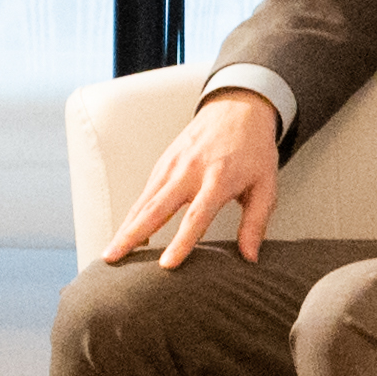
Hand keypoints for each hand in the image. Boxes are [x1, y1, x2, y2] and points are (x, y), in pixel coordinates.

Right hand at [105, 90, 281, 267]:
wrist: (238, 110)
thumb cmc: (255, 152)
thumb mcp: (266, 186)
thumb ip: (256, 222)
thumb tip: (250, 259)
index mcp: (219, 179)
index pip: (197, 216)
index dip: (181, 242)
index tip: (166, 265)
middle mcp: (189, 172)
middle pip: (156, 208)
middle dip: (132, 235)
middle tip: (111, 260)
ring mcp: (171, 166)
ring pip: (143, 201)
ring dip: (125, 227)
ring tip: (110, 254)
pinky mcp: (162, 164)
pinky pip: (145, 193)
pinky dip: (133, 215)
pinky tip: (126, 234)